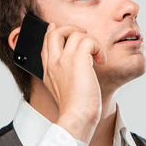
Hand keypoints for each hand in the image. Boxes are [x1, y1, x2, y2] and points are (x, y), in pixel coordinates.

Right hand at [41, 22, 105, 142]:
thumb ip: (64, 76)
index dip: (52, 32)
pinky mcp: (78, 60)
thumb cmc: (75, 109)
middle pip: (55, 31)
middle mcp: (53, 63)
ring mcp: (64, 60)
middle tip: (85, 36)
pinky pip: (88, 40)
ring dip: (90, 41)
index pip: (45, 43)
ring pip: (75, 33)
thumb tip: (77, 66)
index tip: (57, 27)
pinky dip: (98, 47)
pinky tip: (101, 60)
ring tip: (97, 56)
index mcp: (48, 71)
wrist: (77, 117)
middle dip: (70, 28)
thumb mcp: (63, 91)